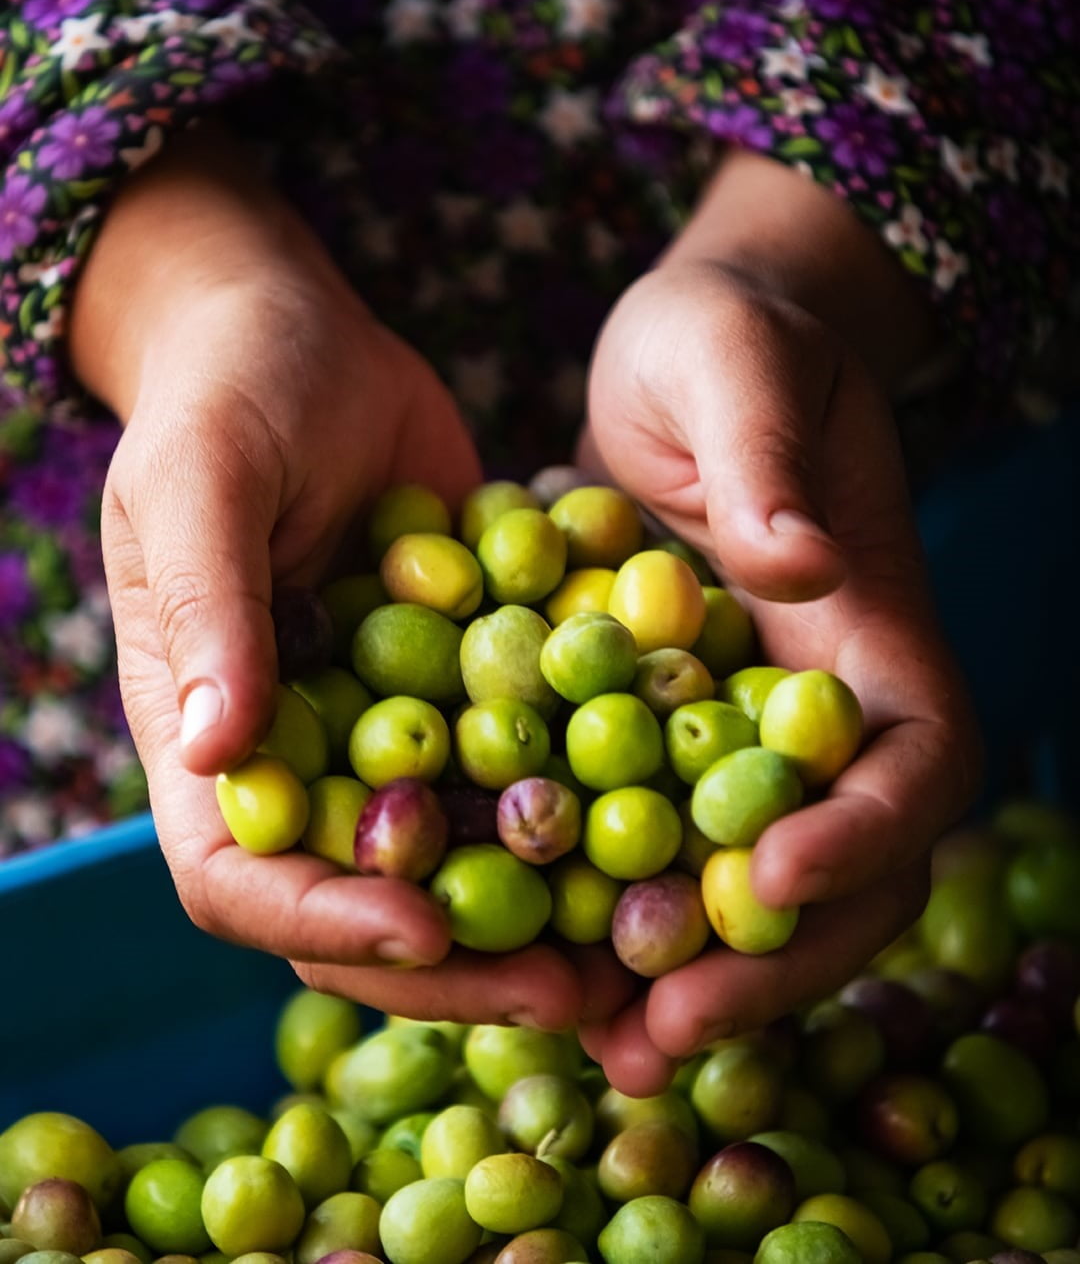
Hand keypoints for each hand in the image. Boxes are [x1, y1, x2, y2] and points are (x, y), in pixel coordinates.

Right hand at [71, 129, 624, 1030]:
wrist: (309, 336)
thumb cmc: (229, 392)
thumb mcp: (202, 479)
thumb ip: (211, 606)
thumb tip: (220, 751)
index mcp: (211, 738)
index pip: (238, 876)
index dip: (322, 918)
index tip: (423, 928)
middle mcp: (306, 758)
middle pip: (366, 902)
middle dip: (461, 965)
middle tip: (574, 992)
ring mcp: (395, 731)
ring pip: (464, 859)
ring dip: (545, 917)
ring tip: (644, 956)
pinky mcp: (473, 686)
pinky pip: (528, 768)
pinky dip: (591, 813)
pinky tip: (674, 840)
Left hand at [579, 151, 981, 1092]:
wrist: (679, 359)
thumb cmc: (723, 339)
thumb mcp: (733, 361)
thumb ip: (766, 454)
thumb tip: (796, 563)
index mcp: (870, 629)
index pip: (914, 759)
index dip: (865, 835)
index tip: (770, 875)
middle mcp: (815, 706)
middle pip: (837, 869)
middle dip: (765, 958)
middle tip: (663, 1027)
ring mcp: (736, 733)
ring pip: (742, 887)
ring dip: (687, 973)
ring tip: (601, 1042)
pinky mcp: (657, 736)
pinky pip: (651, 848)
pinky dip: (609, 916)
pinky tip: (540, 966)